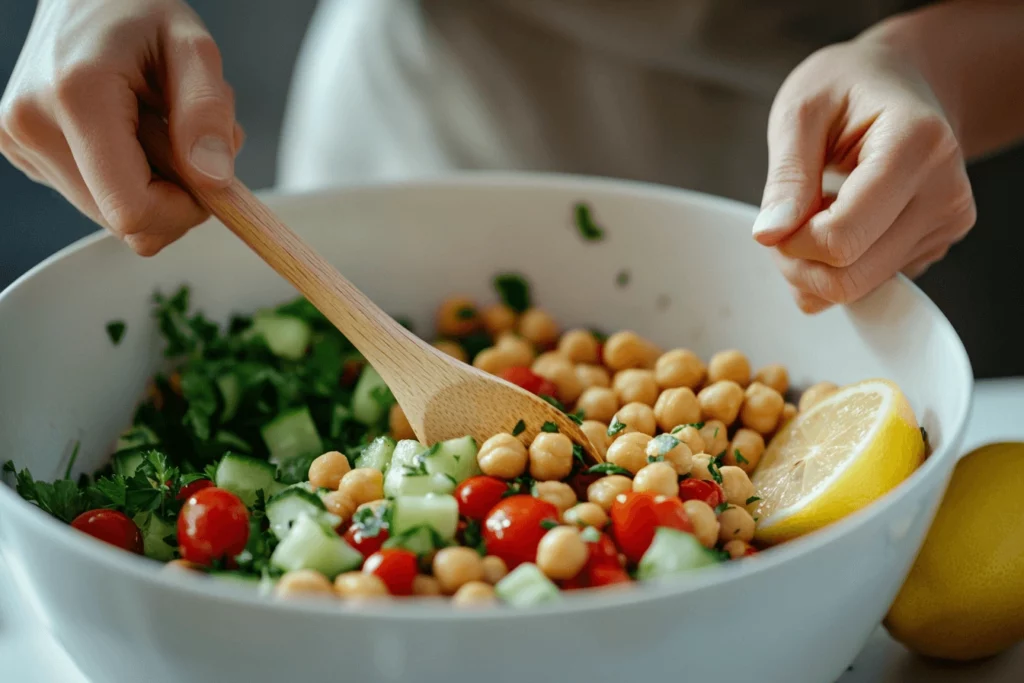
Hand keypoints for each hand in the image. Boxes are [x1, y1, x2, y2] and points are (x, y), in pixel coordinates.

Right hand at [0, 0, 242, 255]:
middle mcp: (33, 126)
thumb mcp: (192, 47)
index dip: (184, 210)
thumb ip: (207, 112)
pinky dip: (127, 174)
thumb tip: (213, 181)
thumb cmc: (138, 11)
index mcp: (76, 97)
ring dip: (153, 182)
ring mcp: (20, 143)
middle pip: (126, 221)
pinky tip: (129, 128)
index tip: (208, 177)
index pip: (134, 211)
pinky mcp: (23, 153)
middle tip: (183, 135)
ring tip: (153, 123)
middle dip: (173, 192)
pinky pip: (96, 197)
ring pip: (112, 215)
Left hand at [753, 37, 975, 312]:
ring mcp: (946, 224)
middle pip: (850, 277)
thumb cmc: (848, 86)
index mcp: (917, 146)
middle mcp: (946, 192)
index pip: (841, 238)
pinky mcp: (936, 246)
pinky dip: (838, 267)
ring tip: (811, 214)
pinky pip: (871, 286)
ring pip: (860, 290)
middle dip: (798, 263)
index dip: (791, 241)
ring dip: (814, 267)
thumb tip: (770, 235)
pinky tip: (837, 222)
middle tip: (783, 222)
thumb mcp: (800, 111)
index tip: (777, 214)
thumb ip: (786, 176)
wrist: (901, 81)